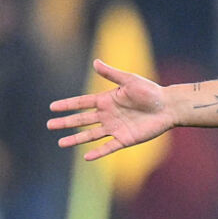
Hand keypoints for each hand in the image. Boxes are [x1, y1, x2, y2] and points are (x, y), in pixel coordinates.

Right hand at [47, 60, 174, 160]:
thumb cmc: (150, 91)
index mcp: (106, 100)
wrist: (168, 106)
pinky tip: (86, 156)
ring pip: (90, 135)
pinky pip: (108, 147)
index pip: (82, 103)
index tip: (52, 107)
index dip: (67, 105)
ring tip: (60, 143)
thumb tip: (95, 61)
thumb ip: (111, 74)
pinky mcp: (125, 139)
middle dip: (65, 123)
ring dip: (76, 139)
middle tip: (49, 125)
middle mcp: (108, 115)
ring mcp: (115, 128)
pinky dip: (98, 152)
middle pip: (82, 120)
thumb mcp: (129, 81)